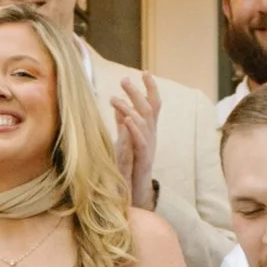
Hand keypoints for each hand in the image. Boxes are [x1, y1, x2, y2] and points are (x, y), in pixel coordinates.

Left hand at [109, 71, 160, 208]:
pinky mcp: (143, 161)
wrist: (136, 195)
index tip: (145, 71)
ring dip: (130, 108)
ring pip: (144, 123)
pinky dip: (134, 129)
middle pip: (149, 109)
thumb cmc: (129, 168)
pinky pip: (141, 142)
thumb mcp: (126, 141)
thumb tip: (120, 107)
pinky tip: (125, 119)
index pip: (153, 105)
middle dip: (138, 93)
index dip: (151, 88)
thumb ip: (124, 124)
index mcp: (148, 131)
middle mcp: (152, 137)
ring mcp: (149, 148)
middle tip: (124, 79)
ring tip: (114, 98)